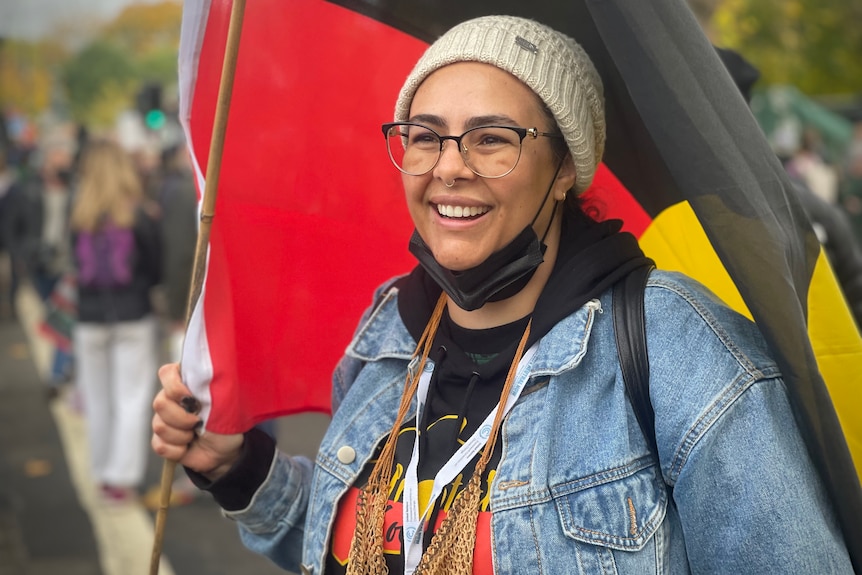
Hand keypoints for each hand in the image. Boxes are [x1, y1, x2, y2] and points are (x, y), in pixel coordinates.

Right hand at [151, 363, 243, 480]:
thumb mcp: (225, 398)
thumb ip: (209, 384)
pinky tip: (187, 447)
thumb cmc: (230, 419)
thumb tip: (200, 373)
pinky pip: (159, 446)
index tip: (191, 398)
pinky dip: (176, 450)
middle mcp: (171, 398)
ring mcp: (164, 420)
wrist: (229, 448)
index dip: (175, 387)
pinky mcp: (162, 440)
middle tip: (199, 421)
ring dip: (182, 435)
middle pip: (160, 403)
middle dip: (182, 418)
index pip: (166, 373)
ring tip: (196, 434)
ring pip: (159, 427)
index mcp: (186, 382)